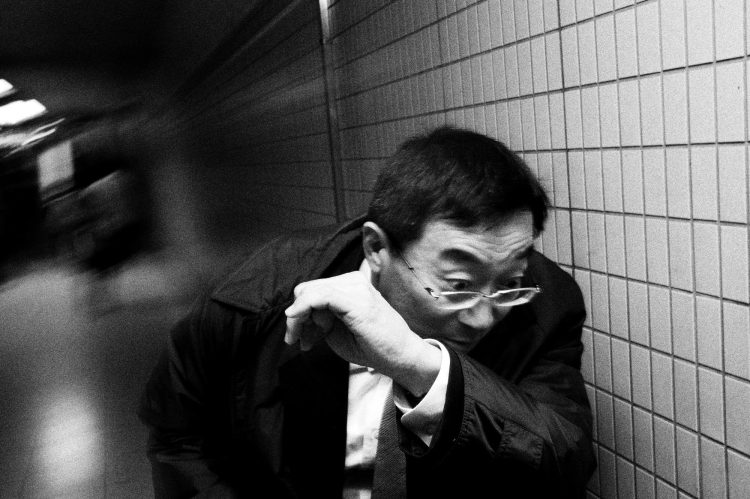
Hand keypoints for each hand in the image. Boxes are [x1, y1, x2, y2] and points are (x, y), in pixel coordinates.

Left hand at [284, 271, 440, 395]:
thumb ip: (318, 317)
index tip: (298, 337)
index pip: (312, 289)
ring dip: (300, 319)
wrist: (401, 356)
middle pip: (308, 289)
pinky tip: (299, 326)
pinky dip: (304, 310)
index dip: (298, 312)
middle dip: (297, 317)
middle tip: (300, 341)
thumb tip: (295, 312)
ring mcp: (356, 288)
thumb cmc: (372, 345)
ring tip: (310, 342)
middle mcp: (352, 280)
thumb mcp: (337, 329)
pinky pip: (319, 297)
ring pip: (310, 292)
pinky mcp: (356, 300)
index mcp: (350, 285)